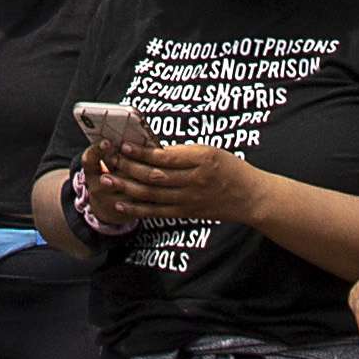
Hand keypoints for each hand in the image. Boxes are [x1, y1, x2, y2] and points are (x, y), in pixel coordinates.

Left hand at [81, 140, 260, 232]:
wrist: (250, 197)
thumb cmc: (230, 168)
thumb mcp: (210, 151)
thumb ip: (183, 152)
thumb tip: (152, 150)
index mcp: (201, 160)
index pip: (166, 157)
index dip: (142, 153)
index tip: (124, 146)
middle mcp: (194, 181)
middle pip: (155, 176)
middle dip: (128, 168)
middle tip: (109, 160)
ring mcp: (190, 200)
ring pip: (152, 195)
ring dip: (127, 187)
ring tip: (107, 180)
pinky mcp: (187, 213)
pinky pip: (158, 212)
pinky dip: (138, 208)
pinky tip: (122, 203)